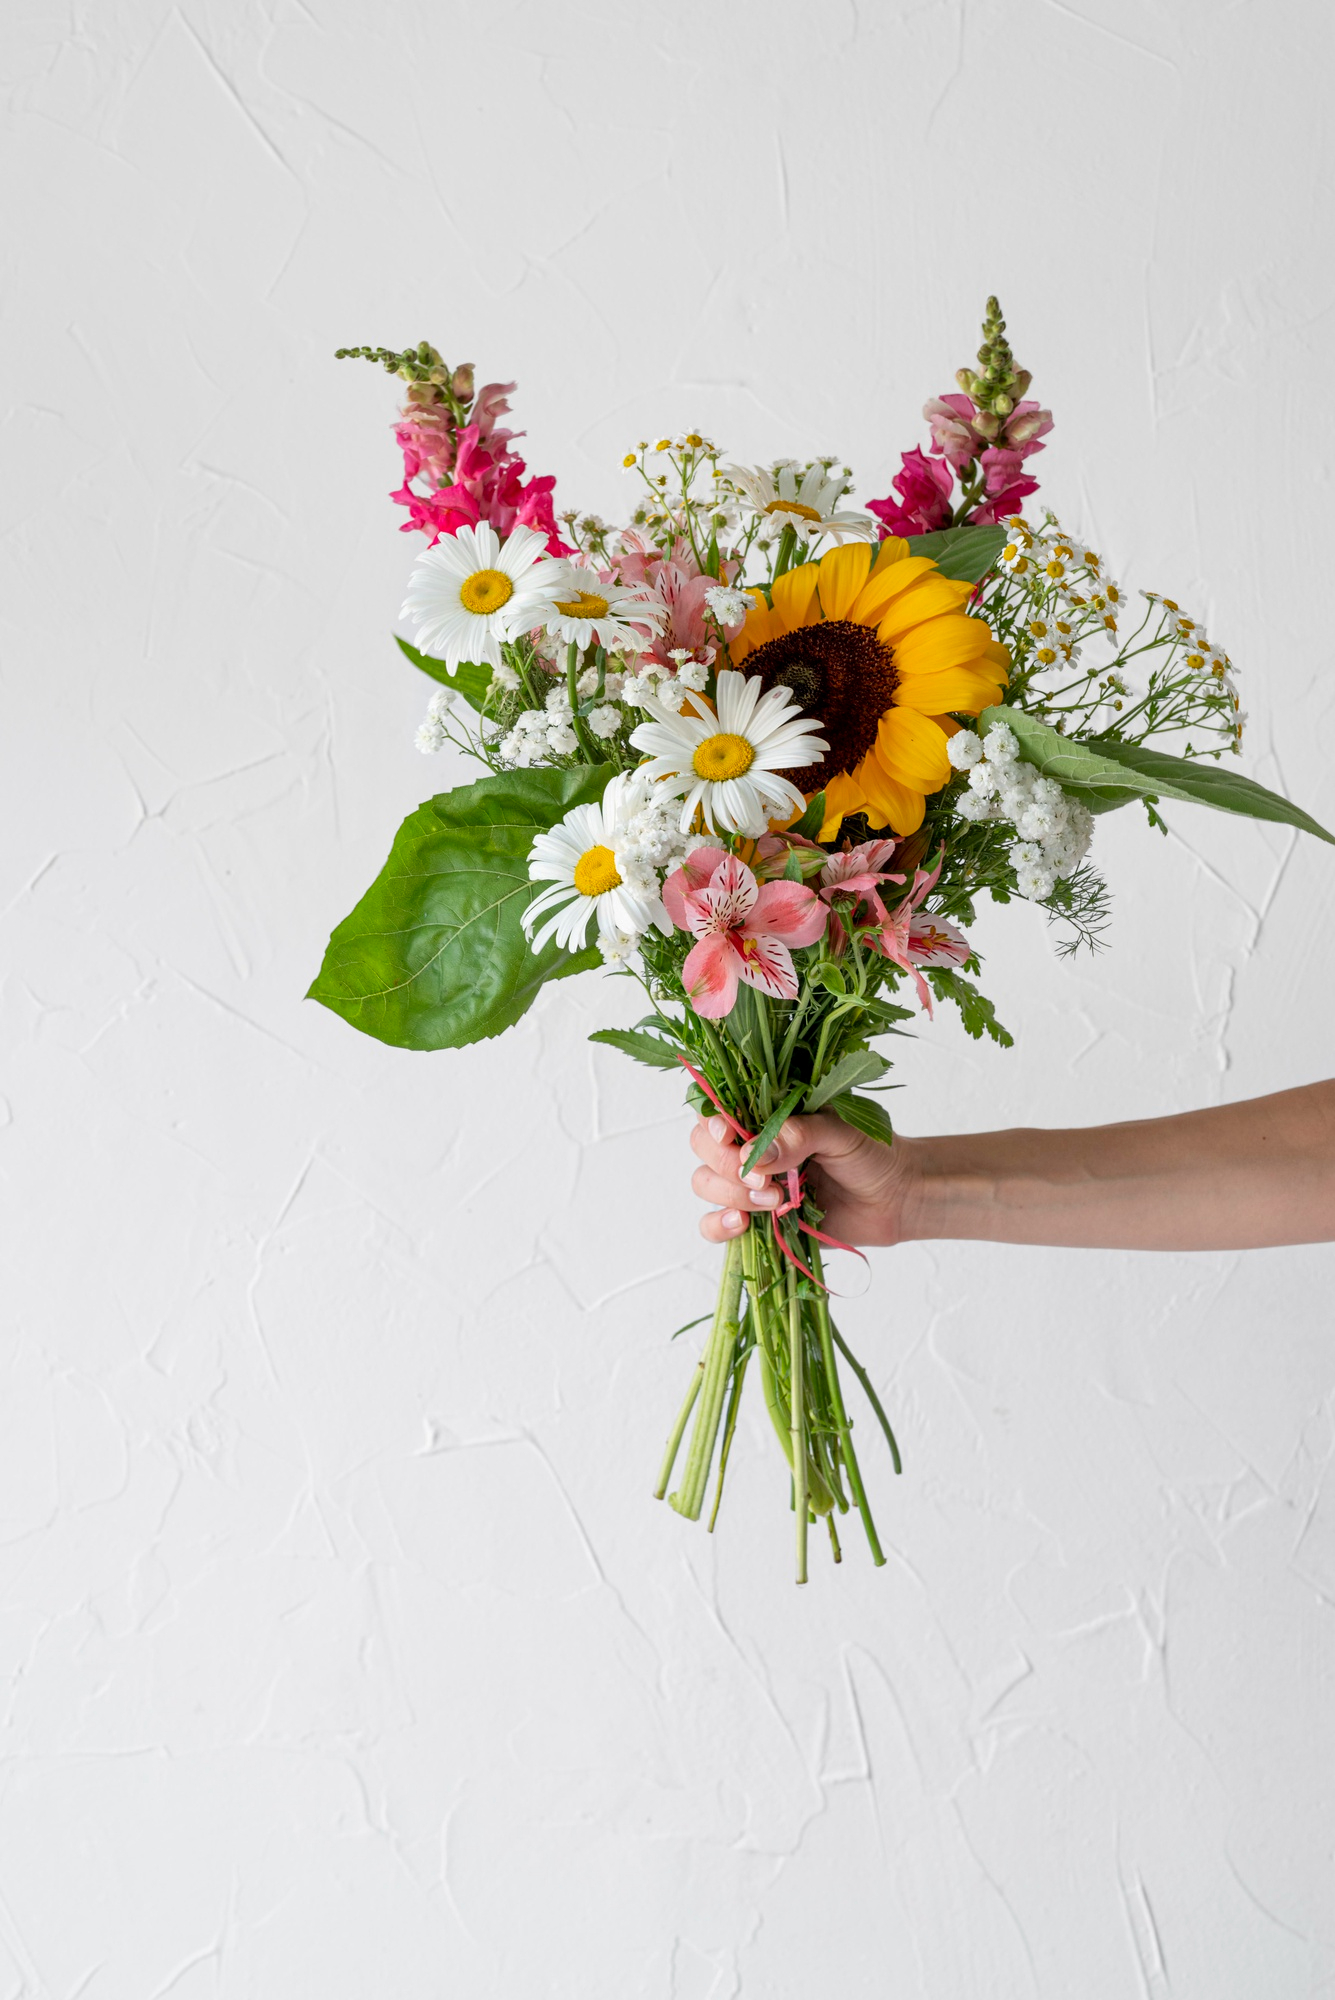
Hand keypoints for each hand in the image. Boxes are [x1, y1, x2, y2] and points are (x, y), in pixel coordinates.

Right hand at [689, 1112, 919, 1247]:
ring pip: (705, 1184)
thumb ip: (798, 1136)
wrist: (897, 1199)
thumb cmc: (873, 1153)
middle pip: (704, 1149)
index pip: (717, 1109)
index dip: (712, 1123)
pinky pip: (715, 1226)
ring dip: (730, 1195)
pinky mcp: (757, 1221)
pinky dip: (719, 1226)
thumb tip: (752, 1157)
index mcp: (766, 1114)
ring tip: (775, 1202)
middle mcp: (751, 1147)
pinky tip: (742, 1224)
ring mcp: (751, 1184)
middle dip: (725, 1165)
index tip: (728, 1136)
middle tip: (766, 1180)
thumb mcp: (840, 1131)